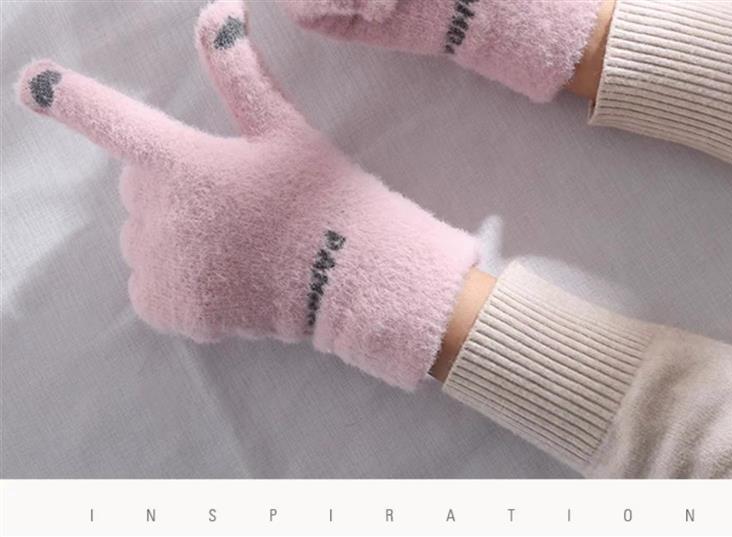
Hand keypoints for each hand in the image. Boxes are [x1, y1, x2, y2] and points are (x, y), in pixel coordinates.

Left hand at [17, 0, 476, 389]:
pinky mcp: (168, 309)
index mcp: (182, 161)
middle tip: (233, 199)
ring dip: (174, 235)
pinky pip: (150, 285)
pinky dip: (176, 280)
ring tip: (236, 244)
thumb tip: (220, 12)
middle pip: (139, 187)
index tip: (30, 82)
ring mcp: (161, 267)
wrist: (347, 278)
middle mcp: (158, 215)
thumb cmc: (321, 198)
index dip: (69, 99)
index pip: (113, 120)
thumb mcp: (286, 130)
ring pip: (144, 237)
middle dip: (171, 186)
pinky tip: (223, 277)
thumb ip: (241, 73)